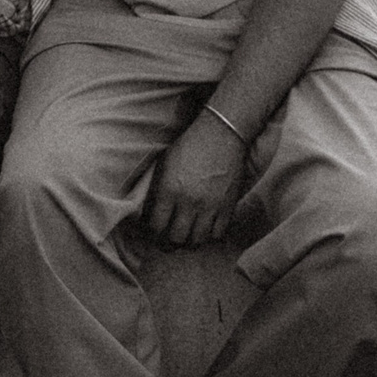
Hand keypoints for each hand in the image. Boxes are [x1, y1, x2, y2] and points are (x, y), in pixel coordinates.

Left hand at [143, 118, 248, 247]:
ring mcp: (209, 206)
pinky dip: (210, 235)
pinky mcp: (227, 206)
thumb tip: (149, 211)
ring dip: (190, 241)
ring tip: (187, 236)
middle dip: (169, 242)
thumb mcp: (164, 164)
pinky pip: (217, 234)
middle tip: (168, 240)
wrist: (222, 134)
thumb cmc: (189, 145)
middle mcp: (188, 202)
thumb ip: (157, 189)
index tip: (153, 233)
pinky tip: (205, 228)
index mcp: (168, 190)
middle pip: (176, 238)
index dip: (152, 233)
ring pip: (197, 240)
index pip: (156, 226)